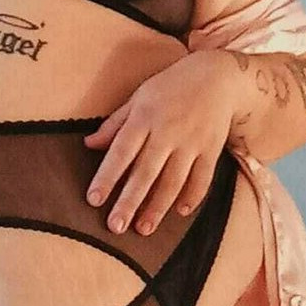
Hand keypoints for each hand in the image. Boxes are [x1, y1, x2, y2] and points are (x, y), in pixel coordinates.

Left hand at [83, 50, 238, 234]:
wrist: (216, 76)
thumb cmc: (170, 86)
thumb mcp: (138, 97)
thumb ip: (115, 124)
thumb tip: (89, 144)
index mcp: (144, 117)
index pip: (121, 152)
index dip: (107, 177)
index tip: (93, 200)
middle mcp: (167, 132)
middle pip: (145, 172)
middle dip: (129, 201)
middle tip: (115, 227)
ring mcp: (191, 142)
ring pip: (173, 180)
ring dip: (158, 206)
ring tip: (143, 229)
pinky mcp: (211, 149)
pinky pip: (203, 177)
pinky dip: (193, 196)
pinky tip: (181, 212)